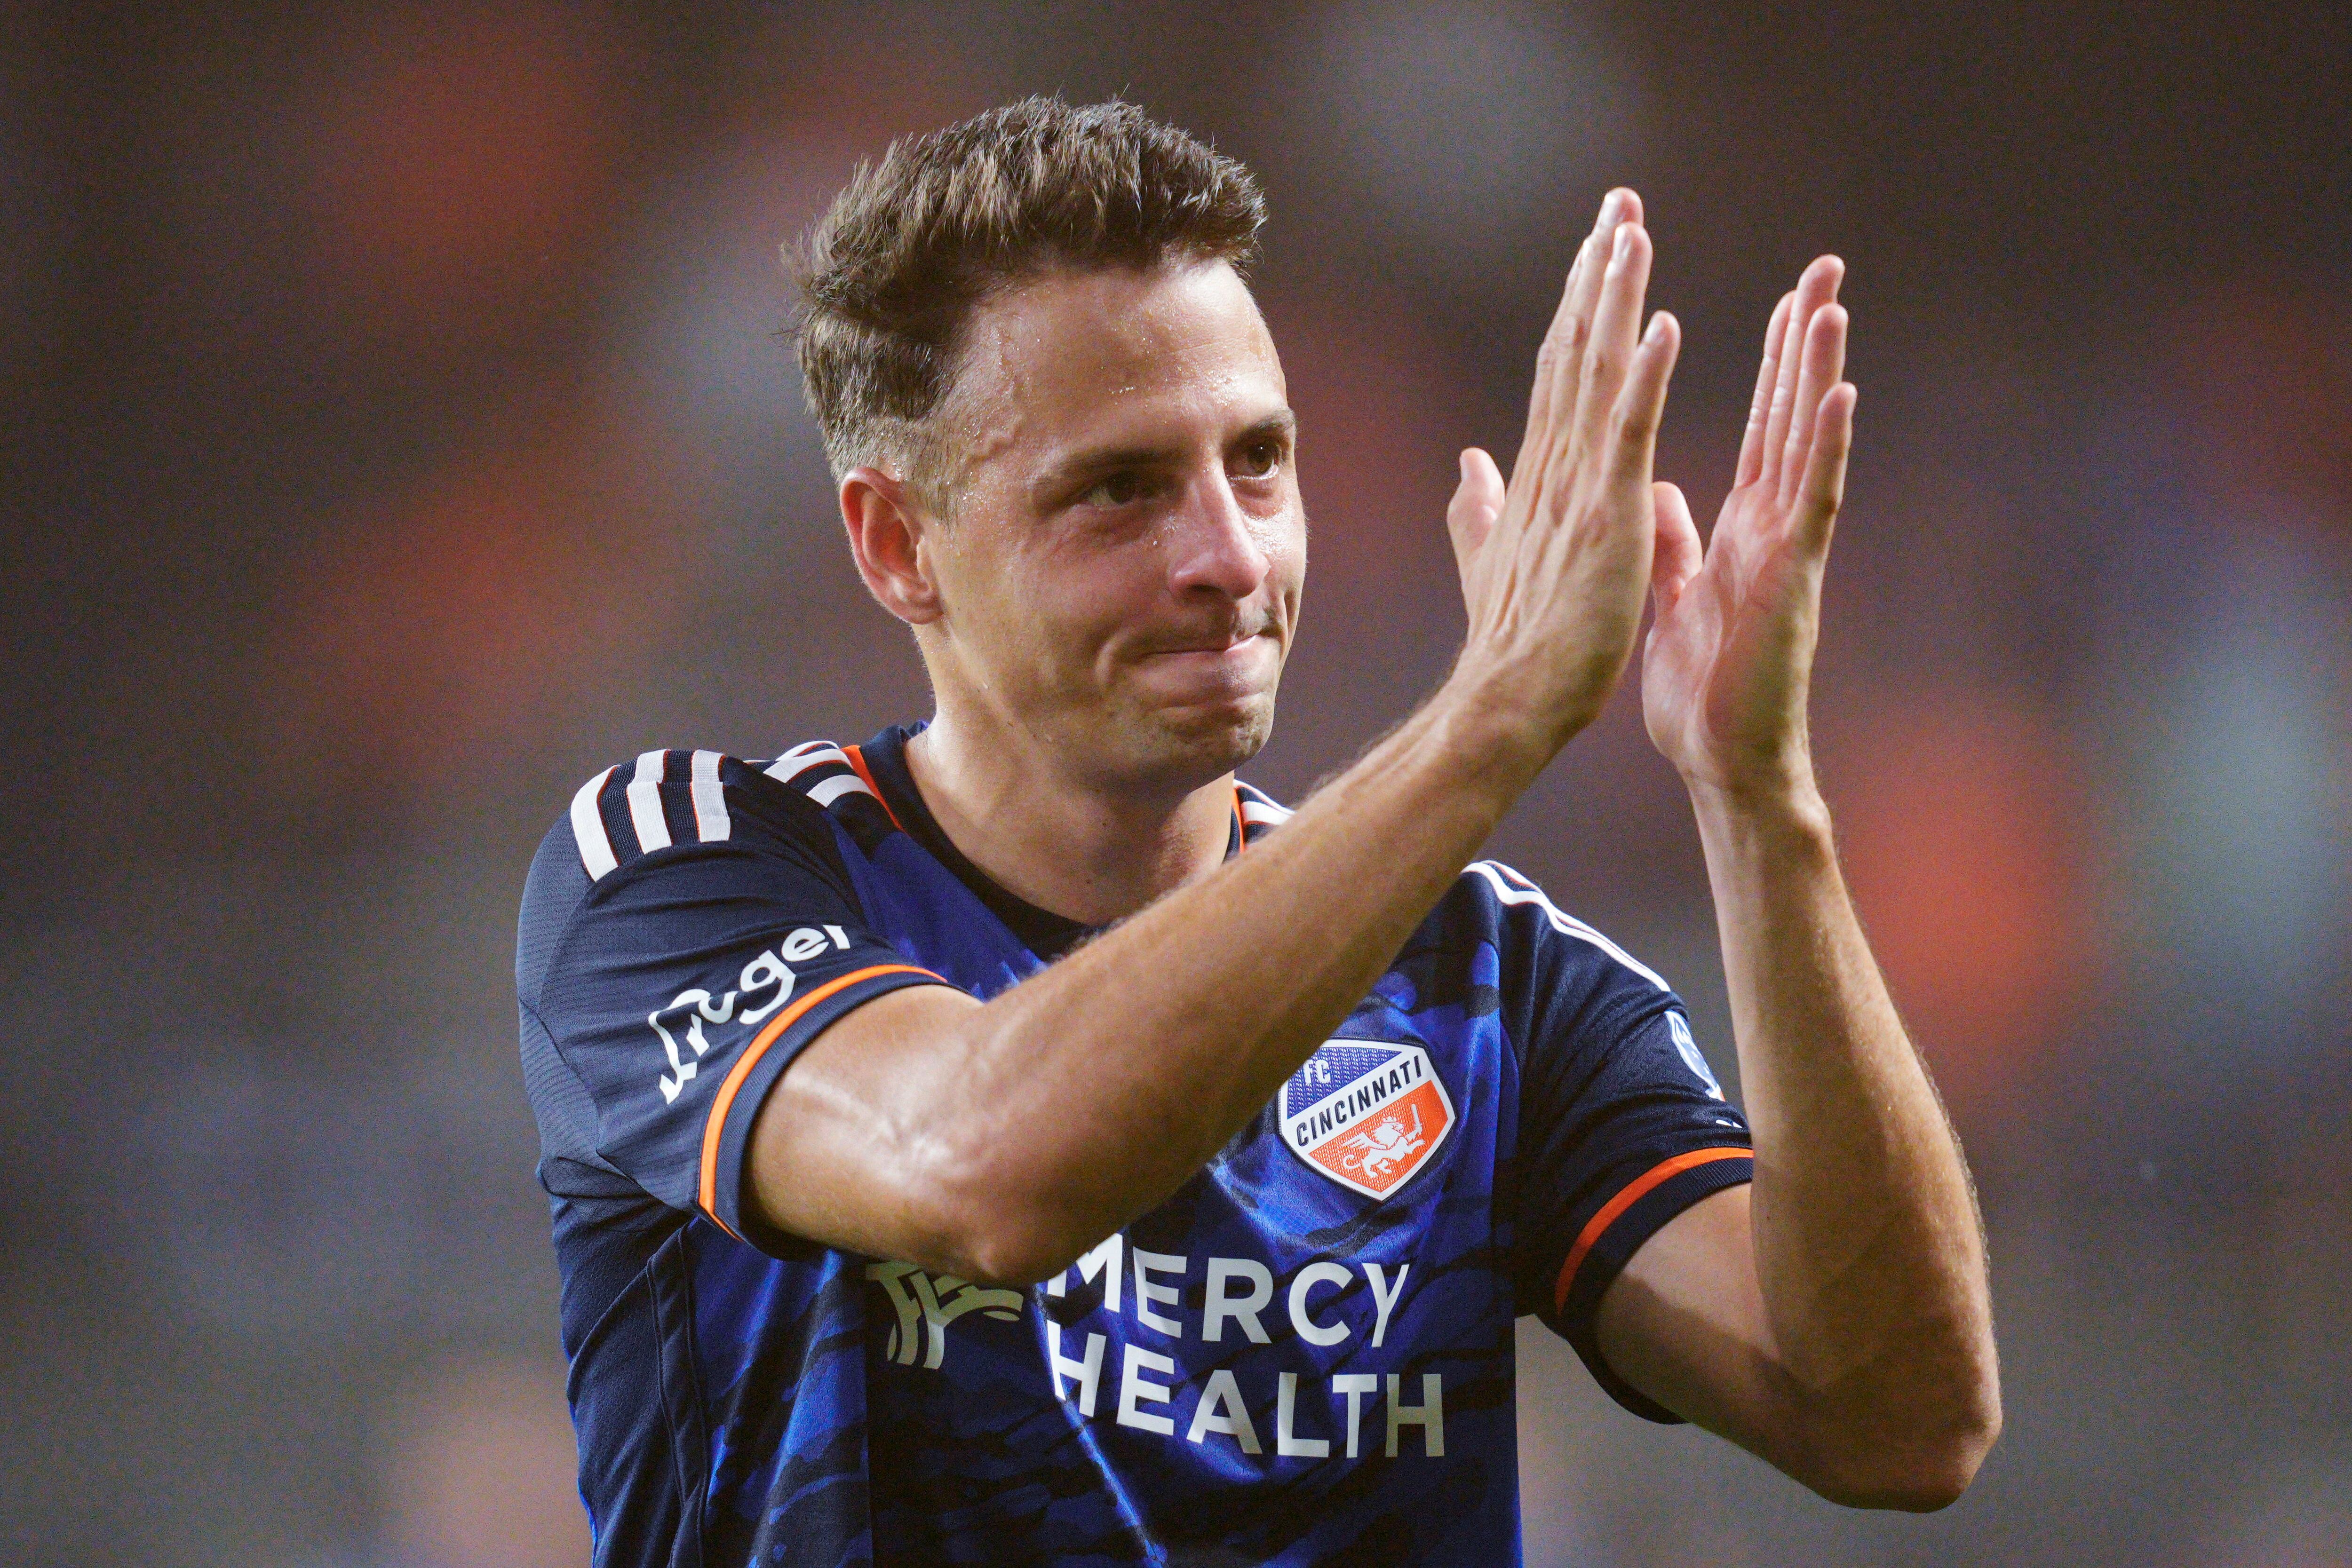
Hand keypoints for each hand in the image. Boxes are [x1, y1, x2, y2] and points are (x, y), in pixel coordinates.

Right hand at [1443, 189, 1680, 753]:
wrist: (1507, 703)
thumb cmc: (1511, 645)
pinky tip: (1659, 323)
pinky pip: (1628, 432)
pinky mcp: (1607, 518)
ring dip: (1615, 300)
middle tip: (1619, 203)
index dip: (1579, 304)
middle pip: (1576, 351)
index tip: (1597, 244)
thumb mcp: (1492, 563)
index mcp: (1541, 477)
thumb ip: (1479, 509)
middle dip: (1596, 274)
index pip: (1562, 372)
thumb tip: (1469, 464)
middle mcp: (1555, 467)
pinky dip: (1642, 377)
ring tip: (1632, 231)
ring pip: (1598, 374)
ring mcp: (1578, 489)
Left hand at [1641, 257, 1854, 802]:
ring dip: (1819, 376)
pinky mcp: (1791, 578)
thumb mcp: (1674, 597)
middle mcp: (1774, 527)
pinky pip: (1812, 502)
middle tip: (1825, 271)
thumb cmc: (1702, 691)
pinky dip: (1825, 449)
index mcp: (1743, 529)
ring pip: (1807, 445)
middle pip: (1792, 417)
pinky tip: (1838, 396)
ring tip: (1832, 306)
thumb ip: (1674, 544)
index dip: (1772, 366)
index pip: (1761, 429)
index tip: (1784, 302)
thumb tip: (1660, 495)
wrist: (1719, 760)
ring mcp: (1788, 549)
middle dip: (1806, 344)